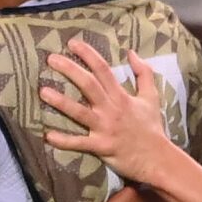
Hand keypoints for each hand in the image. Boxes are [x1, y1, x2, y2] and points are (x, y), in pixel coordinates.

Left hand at [40, 40, 171, 185]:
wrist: (158, 158)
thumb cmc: (151, 127)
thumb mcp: (151, 97)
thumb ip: (143, 73)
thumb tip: (131, 52)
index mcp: (121, 96)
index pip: (103, 70)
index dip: (88, 55)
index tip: (72, 43)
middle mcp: (111, 109)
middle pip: (89, 85)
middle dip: (70, 70)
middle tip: (51, 59)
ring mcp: (105, 128)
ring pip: (80, 112)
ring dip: (61, 102)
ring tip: (43, 92)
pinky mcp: (101, 147)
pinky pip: (80, 143)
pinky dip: (64, 140)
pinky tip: (48, 135)